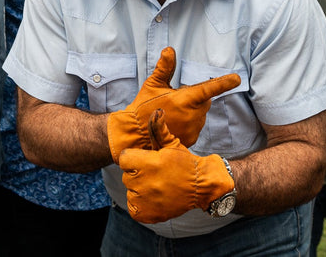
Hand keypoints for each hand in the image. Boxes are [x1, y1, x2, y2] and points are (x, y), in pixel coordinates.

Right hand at [107, 47, 239, 159]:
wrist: (134, 134)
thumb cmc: (143, 107)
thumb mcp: (153, 84)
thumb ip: (164, 67)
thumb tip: (170, 50)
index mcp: (186, 99)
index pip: (209, 88)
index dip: (224, 83)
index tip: (237, 78)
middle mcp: (192, 115)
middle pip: (204, 101)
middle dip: (194, 98)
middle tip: (175, 99)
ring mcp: (193, 129)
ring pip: (200, 114)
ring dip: (192, 111)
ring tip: (172, 113)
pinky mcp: (191, 139)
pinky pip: (196, 126)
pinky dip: (189, 123)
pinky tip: (174, 123)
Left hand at [118, 109, 234, 223]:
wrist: (200, 186)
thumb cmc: (184, 162)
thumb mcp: (171, 144)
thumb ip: (158, 128)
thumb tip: (156, 110)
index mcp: (147, 163)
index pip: (124, 158)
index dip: (135, 158)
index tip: (147, 160)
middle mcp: (143, 182)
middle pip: (126, 175)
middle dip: (137, 173)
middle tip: (155, 174)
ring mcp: (144, 200)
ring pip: (130, 191)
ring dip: (139, 189)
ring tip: (157, 186)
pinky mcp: (145, 214)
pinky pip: (133, 207)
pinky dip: (141, 205)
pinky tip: (154, 198)